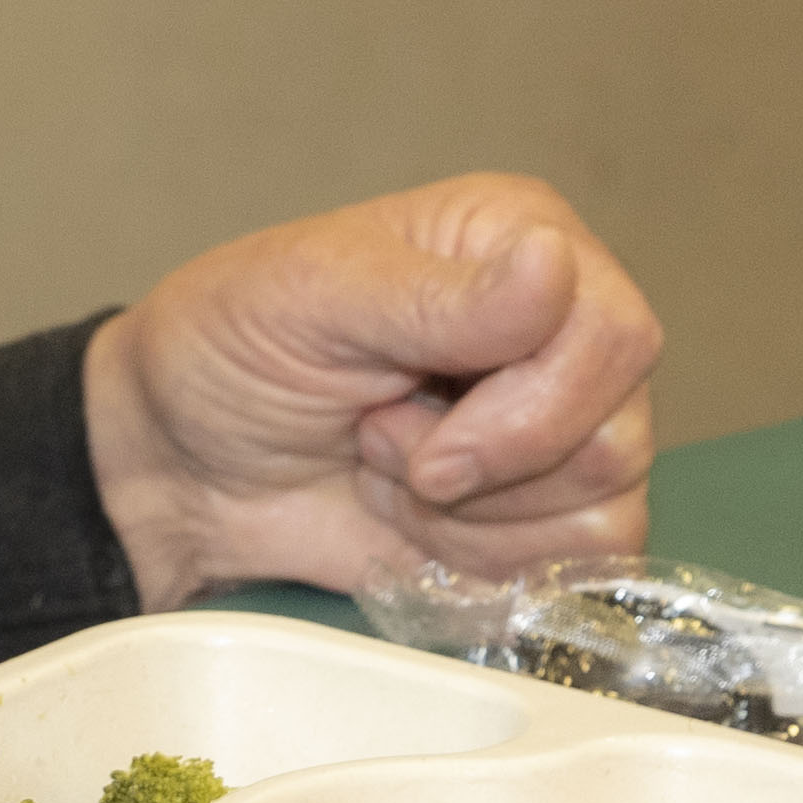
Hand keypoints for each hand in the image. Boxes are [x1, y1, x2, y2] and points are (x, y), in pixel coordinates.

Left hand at [79, 173, 661, 607]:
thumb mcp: (308, 299)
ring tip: (383, 462)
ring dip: (470, 513)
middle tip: (374, 436)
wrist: (181, 470)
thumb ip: (437, 297)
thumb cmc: (228, 353)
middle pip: (621, 433)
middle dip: (482, 463)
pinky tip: (411, 516)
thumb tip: (554, 265)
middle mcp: (562, 323)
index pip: (616, 332)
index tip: (402, 409)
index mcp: (517, 237)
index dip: (528, 402)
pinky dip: (483, 558)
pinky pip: (582, 565)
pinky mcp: (545, 514)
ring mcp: (562, 422)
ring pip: (603, 505)